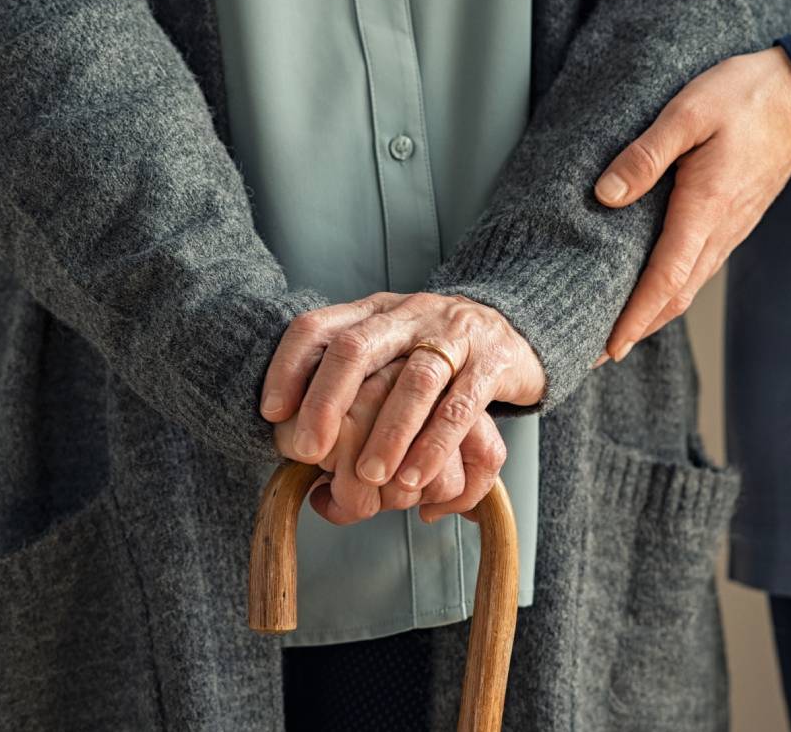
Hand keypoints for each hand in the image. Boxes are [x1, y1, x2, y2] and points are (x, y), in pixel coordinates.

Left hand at [262, 293, 543, 505]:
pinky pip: (461, 406)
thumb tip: (306, 463)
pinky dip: (435, 445)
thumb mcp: (389, 355)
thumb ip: (350, 392)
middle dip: (327, 402)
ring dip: (387, 433)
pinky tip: (415, 478)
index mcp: (374, 312)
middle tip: (308, 451)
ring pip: (414, 380)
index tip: (271, 413)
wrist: (518, 330)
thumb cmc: (436, 356)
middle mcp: (409, 315)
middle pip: (357, 348)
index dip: (288, 367)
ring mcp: (453, 335)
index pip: (317, 327)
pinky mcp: (492, 362)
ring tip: (369, 478)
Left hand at [593, 46, 790, 360]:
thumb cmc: (747, 97)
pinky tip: (651, 288)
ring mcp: (731, 229)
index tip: (607, 348)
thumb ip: (646, 154)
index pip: (665, 280)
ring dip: (653, 314)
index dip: (634, 318)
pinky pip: (698, 268)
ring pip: (688, 286)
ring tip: (616, 329)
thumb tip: (606, 195)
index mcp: (705, 209)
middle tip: (595, 353)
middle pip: (675, 297)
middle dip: (636, 329)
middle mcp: (720, 230)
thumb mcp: (688, 113)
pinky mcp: (733, 221)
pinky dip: (671, 290)